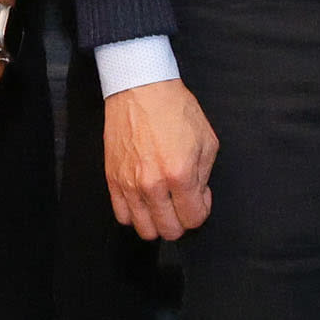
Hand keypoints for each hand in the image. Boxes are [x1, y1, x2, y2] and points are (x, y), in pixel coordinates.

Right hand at [106, 78, 219, 239]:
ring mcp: (129, 184)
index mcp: (180, 174)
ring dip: (158, 222)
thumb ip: (205, 176)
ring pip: (144, 229)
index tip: (200, 197)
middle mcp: (152, 184)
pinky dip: (136, 215)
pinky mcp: (112, 179)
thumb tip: (198, 196)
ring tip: (163, 204)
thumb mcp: (207, 139)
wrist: (140, 89)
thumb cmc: (174, 109)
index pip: (193, 218)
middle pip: (169, 230)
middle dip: (182, 222)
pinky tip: (145, 200)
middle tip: (183, 202)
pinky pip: (122, 215)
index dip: (201, 211)